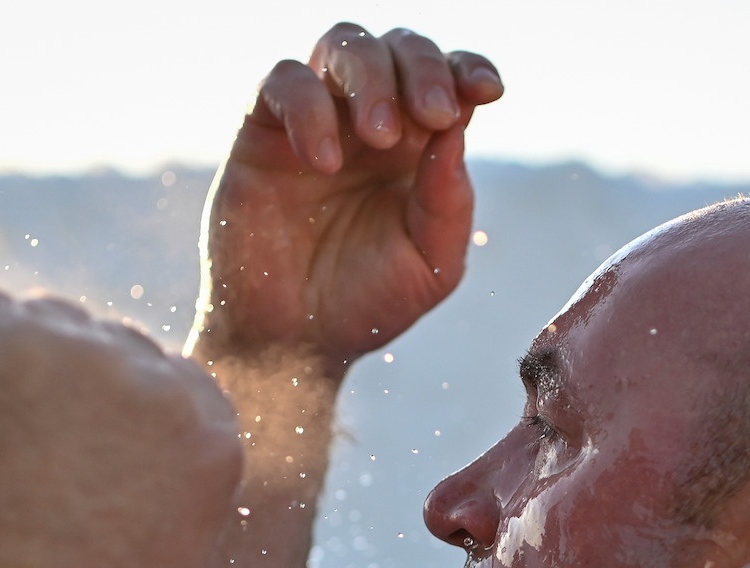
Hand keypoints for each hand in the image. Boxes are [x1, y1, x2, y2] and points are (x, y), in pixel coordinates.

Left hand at [0, 290, 243, 567]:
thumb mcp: (159, 556)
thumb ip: (167, 476)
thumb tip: (133, 422)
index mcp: (211, 436)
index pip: (163, 383)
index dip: (106, 430)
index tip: (67, 488)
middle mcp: (158, 383)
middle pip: (102, 346)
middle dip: (57, 402)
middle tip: (12, 489)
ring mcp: (76, 354)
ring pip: (38, 324)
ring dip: (2, 380)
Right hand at [194, 24, 502, 370]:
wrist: (295, 342)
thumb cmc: (367, 303)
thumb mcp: (431, 265)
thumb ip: (449, 202)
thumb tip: (455, 130)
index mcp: (421, 146)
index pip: (449, 80)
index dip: (467, 69)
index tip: (487, 90)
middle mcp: (371, 120)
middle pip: (400, 48)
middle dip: (423, 68)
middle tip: (433, 114)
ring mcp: (317, 119)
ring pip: (343, 44)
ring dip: (370, 76)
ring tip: (380, 135)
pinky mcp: (263, 130)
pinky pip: (283, 82)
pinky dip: (308, 107)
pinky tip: (325, 160)